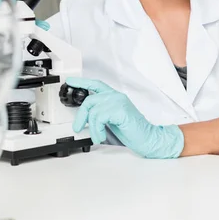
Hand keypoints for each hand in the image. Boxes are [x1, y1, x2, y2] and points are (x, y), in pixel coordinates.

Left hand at [68, 77, 184, 158]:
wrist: (148, 138)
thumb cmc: (132, 131)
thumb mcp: (112, 120)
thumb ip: (101, 114)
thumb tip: (84, 117)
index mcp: (114, 97)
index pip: (96, 84)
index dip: (82, 82)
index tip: (70, 81)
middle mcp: (116, 96)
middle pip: (89, 100)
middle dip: (80, 116)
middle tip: (77, 127)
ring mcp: (119, 102)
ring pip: (93, 110)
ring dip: (92, 128)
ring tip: (97, 136)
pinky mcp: (120, 109)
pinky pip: (99, 117)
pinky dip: (97, 129)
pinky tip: (101, 136)